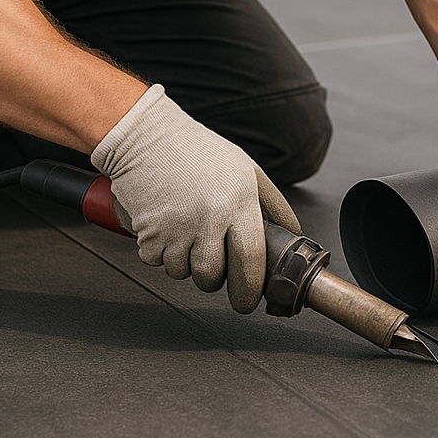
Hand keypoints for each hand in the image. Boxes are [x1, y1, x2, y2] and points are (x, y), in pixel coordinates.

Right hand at [91, 84, 300, 310]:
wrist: (145, 137)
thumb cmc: (196, 151)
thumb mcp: (245, 169)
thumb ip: (271, 203)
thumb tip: (291, 232)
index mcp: (238, 202)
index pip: (252, 259)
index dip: (251, 287)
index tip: (248, 300)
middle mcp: (209, 218)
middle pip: (213, 276)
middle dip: (213, 280)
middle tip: (211, 263)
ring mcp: (176, 228)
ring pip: (183, 272)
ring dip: (184, 262)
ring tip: (185, 232)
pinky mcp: (148, 233)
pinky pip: (157, 262)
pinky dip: (160, 253)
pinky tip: (165, 227)